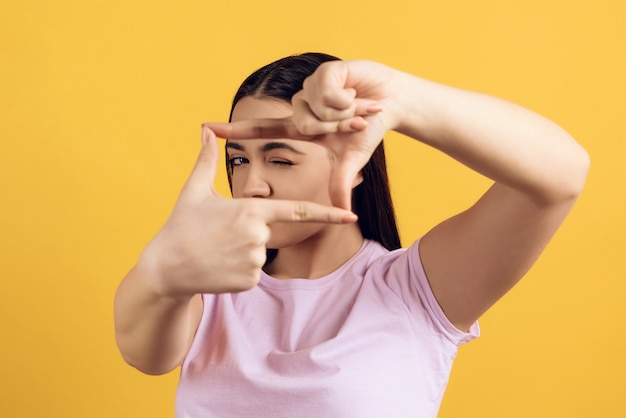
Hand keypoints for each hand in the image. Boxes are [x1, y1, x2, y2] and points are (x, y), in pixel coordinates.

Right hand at [141, 127, 356, 295]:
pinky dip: (238, 269)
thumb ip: (207, 160)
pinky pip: (253, 272)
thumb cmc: (180, 226)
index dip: (328, 213)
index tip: (351, 215)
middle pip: (268, 231)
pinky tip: (218, 266)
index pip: (298, 210)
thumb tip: (205, 131)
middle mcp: (258, 236)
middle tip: (218, 235)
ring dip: (242, 250)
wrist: (165, 269)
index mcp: (251, 210)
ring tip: (215, 250)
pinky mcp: (249, 282)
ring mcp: (254, 261)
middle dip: (248, 231)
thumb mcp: (194, 190)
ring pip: (260, 252)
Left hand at [206, 60, 402, 209]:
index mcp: (300, 125)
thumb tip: (343, 212)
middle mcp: (300, 105)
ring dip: (343, 114)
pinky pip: (329, 93)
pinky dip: (348, 99)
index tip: (205, 128)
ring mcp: (311, 86)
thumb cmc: (368, 129)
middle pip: (303, 124)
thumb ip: (342, 183)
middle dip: (334, 128)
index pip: (261, 130)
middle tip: (353, 123)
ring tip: (356, 106)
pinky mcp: (326, 71)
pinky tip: (357, 93)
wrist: (392, 102)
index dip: (235, 130)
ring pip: (316, 109)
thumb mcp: (352, 159)